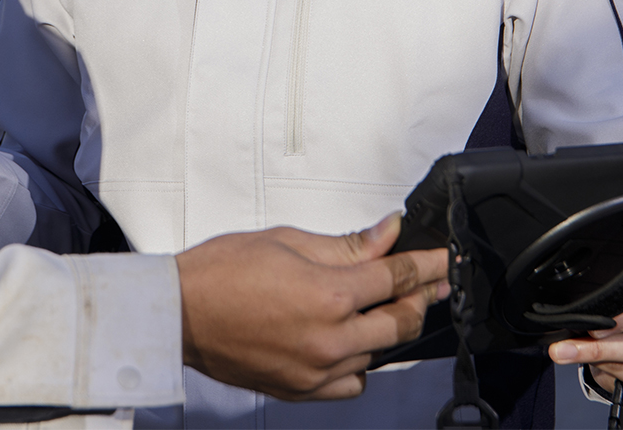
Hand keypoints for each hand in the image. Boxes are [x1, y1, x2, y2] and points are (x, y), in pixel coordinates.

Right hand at [177, 213, 449, 401]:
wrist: (179, 313)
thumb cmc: (221, 272)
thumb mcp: (288, 240)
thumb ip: (346, 244)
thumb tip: (386, 234)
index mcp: (328, 295)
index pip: (397, 276)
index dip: (428, 264)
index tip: (444, 259)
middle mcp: (330, 339)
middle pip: (400, 321)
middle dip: (420, 297)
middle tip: (431, 282)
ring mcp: (317, 370)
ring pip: (379, 352)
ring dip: (387, 328)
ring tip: (382, 305)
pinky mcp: (302, 389)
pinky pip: (352, 382)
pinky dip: (360, 361)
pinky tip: (352, 341)